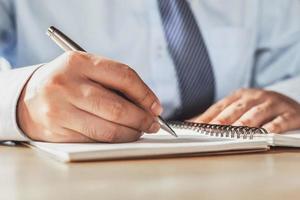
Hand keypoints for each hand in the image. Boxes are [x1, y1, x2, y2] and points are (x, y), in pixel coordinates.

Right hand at [17, 51, 161, 142]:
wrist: (28, 97)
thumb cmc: (67, 82)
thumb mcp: (86, 69)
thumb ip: (114, 81)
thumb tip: (147, 104)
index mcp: (78, 62)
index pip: (123, 76)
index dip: (145, 94)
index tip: (156, 106)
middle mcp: (67, 84)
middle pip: (117, 107)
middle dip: (142, 119)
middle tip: (153, 124)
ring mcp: (60, 109)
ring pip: (108, 128)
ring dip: (131, 133)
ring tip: (140, 131)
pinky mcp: (57, 131)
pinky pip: (95, 139)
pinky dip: (114, 140)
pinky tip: (121, 136)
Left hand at [191, 88, 299, 132]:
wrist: (291, 106)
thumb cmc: (260, 108)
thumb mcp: (240, 108)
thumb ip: (218, 115)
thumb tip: (191, 123)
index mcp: (240, 95)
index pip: (220, 106)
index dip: (207, 116)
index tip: (195, 127)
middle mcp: (254, 96)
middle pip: (236, 108)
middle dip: (222, 119)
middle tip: (212, 129)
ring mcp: (272, 103)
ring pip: (256, 113)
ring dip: (244, 122)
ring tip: (235, 132)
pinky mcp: (289, 113)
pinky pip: (280, 120)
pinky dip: (272, 127)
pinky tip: (265, 133)